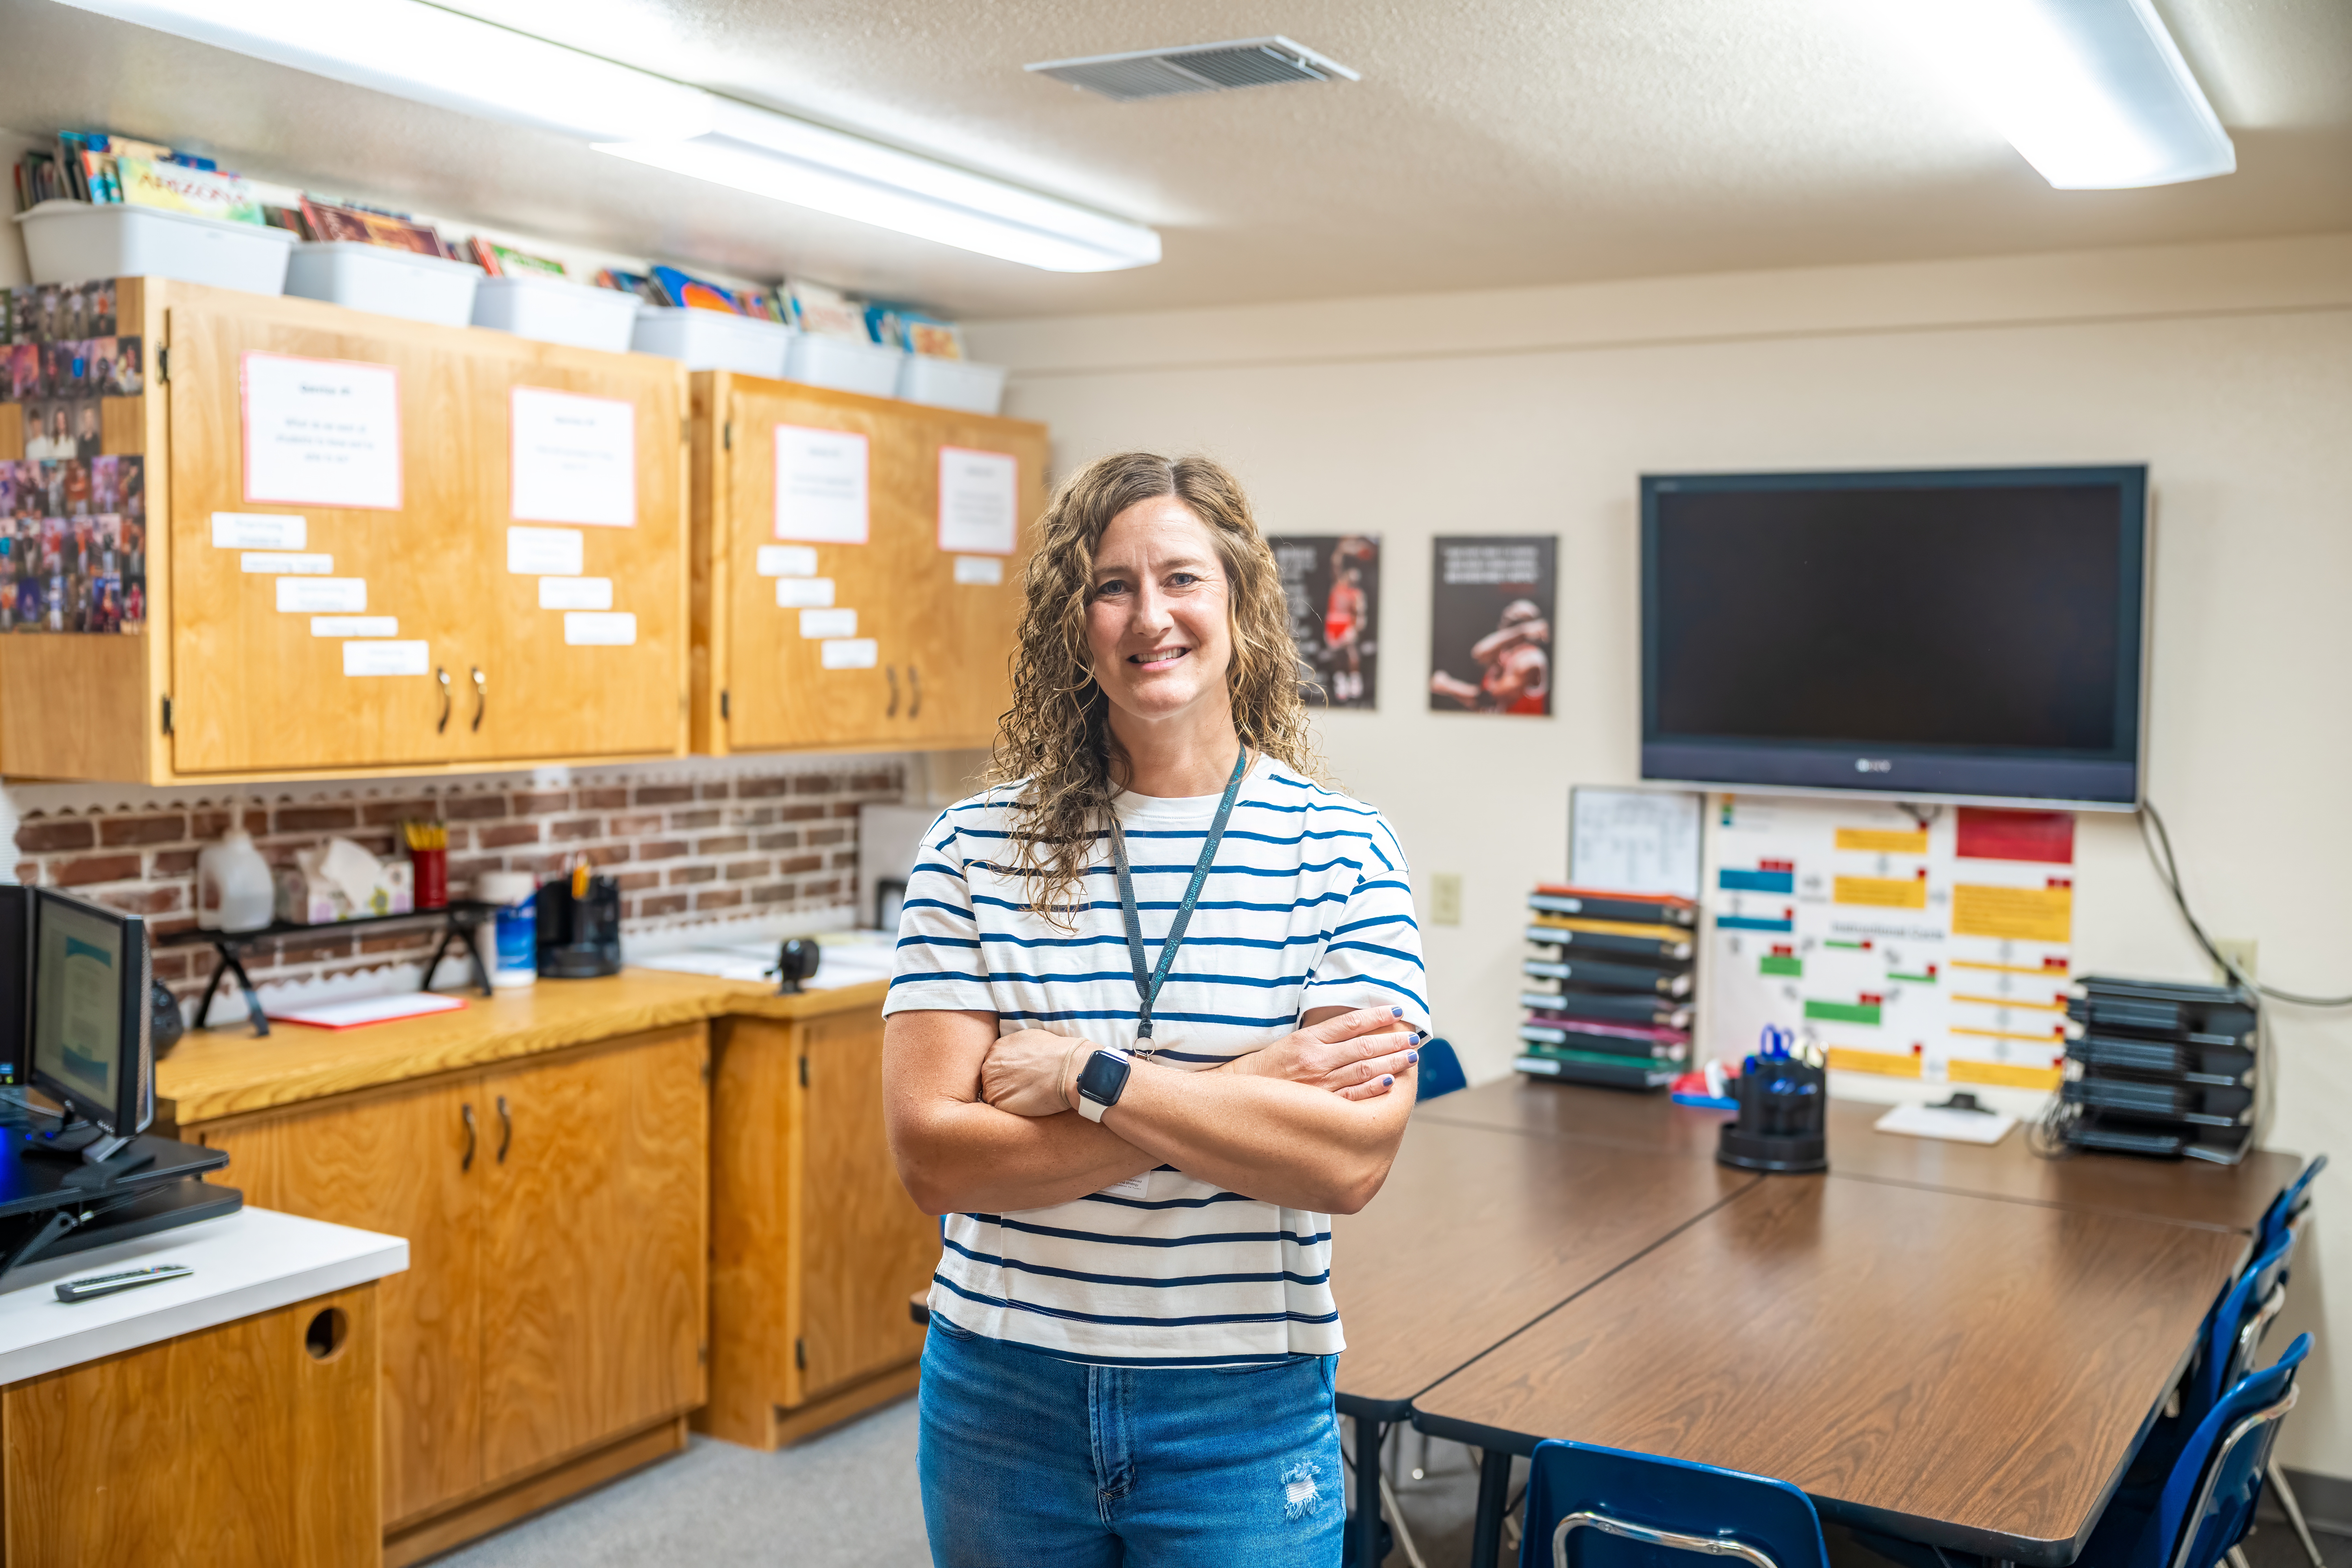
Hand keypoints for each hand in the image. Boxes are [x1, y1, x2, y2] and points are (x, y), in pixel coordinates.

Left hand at [980, 1028, 1093, 1117]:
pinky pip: (999, 1110)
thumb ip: (1015, 1049)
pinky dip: (1010, 1109)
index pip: (993, 1065)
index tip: (1018, 1077)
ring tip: (1025, 1097)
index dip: (1006, 1073)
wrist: (1067, 1069)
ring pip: (993, 1096)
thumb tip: (1016, 1056)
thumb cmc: (1055, 1053)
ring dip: (1006, 1098)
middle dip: (1003, 1085)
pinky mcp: (999, 1103)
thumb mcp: (1030, 1039)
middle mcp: (989, 1066)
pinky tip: (1025, 1104)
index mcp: (996, 1049)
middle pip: (990, 1080)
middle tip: (1022, 1089)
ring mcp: (992, 1086)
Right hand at [1223, 1007, 1423, 1101]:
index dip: (1377, 1017)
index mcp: (1306, 1041)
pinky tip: (1391, 1082)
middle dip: (1393, 1041)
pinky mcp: (1318, 1107)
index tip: (1397, 1012)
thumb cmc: (1259, 1072)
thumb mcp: (1286, 1044)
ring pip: (1364, 1070)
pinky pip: (1353, 1096)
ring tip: (1411, 1055)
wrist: (1231, 1100)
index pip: (1350, 1023)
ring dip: (1392, 1062)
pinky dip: (1374, 1088)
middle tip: (1414, 1037)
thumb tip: (1349, 1031)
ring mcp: (1319, 1086)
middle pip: (1364, 1047)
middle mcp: (1315, 1061)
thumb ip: (1316, 1038)